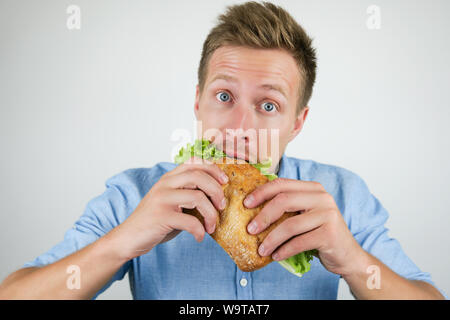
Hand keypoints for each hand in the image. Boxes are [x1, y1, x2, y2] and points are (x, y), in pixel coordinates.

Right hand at [109, 157, 227, 260]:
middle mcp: (164, 185)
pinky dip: (200, 230)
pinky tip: (200, 237)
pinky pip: (190, 221)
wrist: (128, 238)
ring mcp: (162, 200)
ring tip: (211, 226)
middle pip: (198, 176)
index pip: (193, 163)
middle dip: (216, 190)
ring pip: (198, 197)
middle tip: (222, 205)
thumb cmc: (154, 221)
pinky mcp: (161, 217)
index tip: (224, 181)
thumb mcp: (171, 203)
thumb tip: (217, 197)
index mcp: (168, 179)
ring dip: (211, 214)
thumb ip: (187, 196)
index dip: (212, 168)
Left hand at [244, 178, 364, 275]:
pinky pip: (299, 242)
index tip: (246, 204)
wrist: (347, 255)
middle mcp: (322, 197)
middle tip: (249, 229)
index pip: (282, 184)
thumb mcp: (304, 214)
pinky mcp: (330, 234)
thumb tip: (252, 208)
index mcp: (313, 188)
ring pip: (290, 225)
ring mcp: (328, 214)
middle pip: (284, 201)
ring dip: (271, 239)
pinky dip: (284, 250)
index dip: (261, 192)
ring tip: (261, 249)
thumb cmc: (319, 233)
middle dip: (263, 216)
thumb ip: (287, 207)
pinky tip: (276, 256)